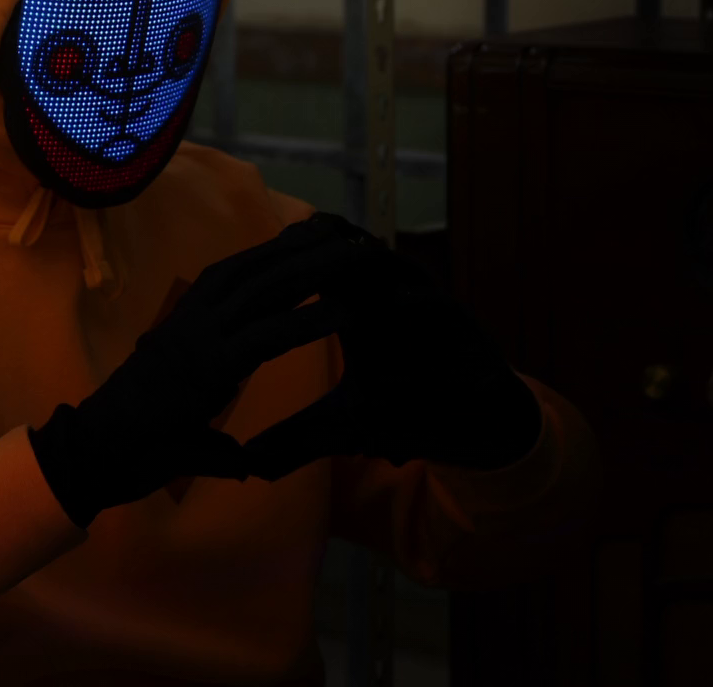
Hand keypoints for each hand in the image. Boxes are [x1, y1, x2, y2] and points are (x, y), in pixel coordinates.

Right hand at [28, 213, 374, 527]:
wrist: (95, 453)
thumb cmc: (134, 442)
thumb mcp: (185, 425)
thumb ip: (219, 438)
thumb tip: (244, 463)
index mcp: (184, 325)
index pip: (233, 276)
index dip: (270, 255)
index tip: (305, 237)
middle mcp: (193, 322)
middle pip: (255, 272)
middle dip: (299, 249)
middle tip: (342, 231)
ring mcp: (201, 340)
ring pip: (265, 292)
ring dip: (310, 270)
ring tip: (352, 256)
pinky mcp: (211, 367)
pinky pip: (266, 337)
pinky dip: (304, 323)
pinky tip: (340, 312)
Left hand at [242, 229, 541, 480]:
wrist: (473, 423)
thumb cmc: (407, 413)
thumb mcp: (343, 428)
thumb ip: (297, 438)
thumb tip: (249, 463)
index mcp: (355, 307)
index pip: (311, 268)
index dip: (278, 265)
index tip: (240, 275)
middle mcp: (385, 293)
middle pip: (344, 249)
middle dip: (312, 249)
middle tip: (277, 250)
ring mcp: (421, 300)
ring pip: (387, 266)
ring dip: (358, 263)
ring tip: (324, 265)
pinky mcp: (456, 319)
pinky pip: (430, 301)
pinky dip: (407, 301)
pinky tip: (383, 307)